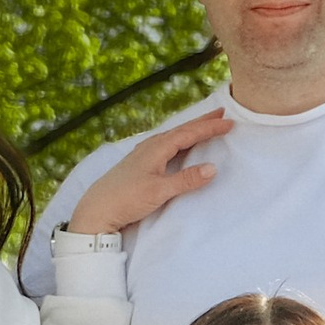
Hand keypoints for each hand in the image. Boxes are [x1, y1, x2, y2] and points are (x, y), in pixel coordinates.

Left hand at [65, 108, 232, 234]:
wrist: (95, 211)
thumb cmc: (125, 199)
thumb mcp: (159, 191)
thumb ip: (186, 180)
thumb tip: (212, 169)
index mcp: (157, 148)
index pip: (189, 133)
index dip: (210, 128)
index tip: (230, 123)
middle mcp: (149, 147)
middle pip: (180, 130)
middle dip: (201, 122)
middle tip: (221, 113)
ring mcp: (141, 155)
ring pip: (171, 137)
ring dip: (188, 130)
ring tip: (202, 126)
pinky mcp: (136, 165)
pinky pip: (162, 145)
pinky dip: (175, 140)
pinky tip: (173, 144)